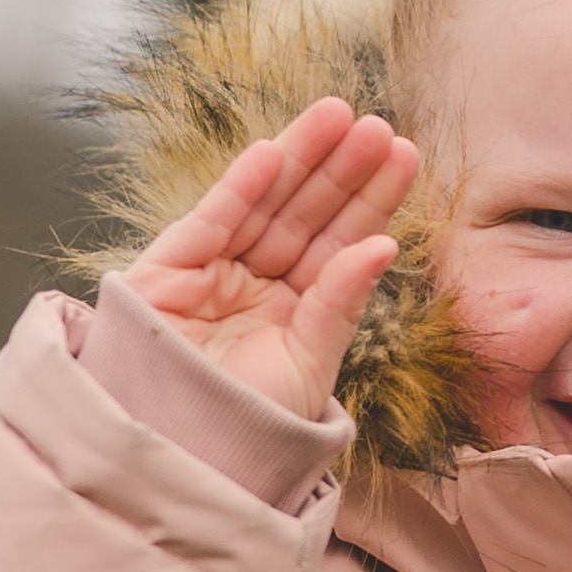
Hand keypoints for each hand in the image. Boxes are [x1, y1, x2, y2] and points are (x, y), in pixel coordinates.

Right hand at [114, 97, 416, 419]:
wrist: (178, 456)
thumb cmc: (247, 425)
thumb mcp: (309, 365)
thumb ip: (341, 305)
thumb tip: (385, 244)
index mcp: (297, 308)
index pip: (340, 241)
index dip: (369, 197)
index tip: (404, 153)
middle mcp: (256, 283)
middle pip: (306, 214)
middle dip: (341, 168)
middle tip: (378, 125)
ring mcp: (212, 273)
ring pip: (264, 205)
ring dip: (299, 158)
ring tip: (337, 116)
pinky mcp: (167, 270)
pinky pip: (210, 221)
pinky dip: (240, 188)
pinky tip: (274, 154)